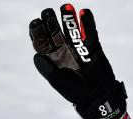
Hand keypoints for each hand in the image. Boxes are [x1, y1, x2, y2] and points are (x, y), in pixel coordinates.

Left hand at [29, 4, 125, 118]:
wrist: (96, 96)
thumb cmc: (74, 91)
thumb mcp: (58, 82)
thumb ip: (47, 70)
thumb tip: (36, 56)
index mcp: (52, 57)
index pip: (41, 40)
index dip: (37, 31)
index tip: (36, 23)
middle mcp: (63, 49)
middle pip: (54, 30)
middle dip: (50, 20)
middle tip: (47, 12)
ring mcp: (78, 46)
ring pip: (71, 28)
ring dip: (68, 17)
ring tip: (65, 7)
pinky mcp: (93, 45)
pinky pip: (90, 31)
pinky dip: (88, 22)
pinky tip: (84, 13)